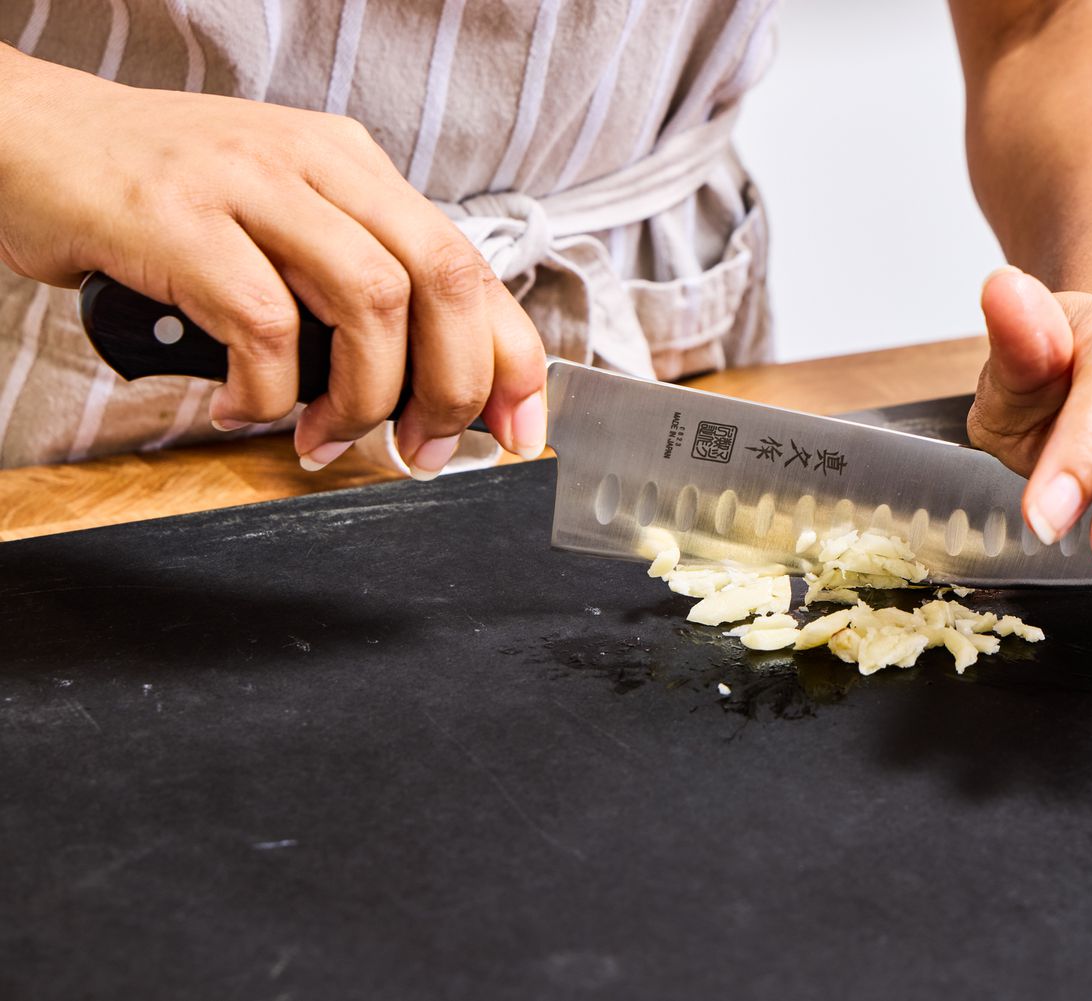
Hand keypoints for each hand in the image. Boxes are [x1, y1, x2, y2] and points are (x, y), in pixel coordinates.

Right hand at [0, 47, 544, 475]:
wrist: (27, 138)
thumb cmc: (160, 201)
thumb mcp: (282, 226)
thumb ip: (351, 288)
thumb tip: (427, 386)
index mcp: (354, 169)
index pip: (470, 265)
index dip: (513, 356)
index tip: (522, 427)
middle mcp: (317, 165)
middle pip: (442, 278)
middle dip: (453, 385)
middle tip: (424, 446)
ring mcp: (251, 184)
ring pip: (371, 300)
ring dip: (364, 394)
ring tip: (323, 433)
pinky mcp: (181, 219)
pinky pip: (264, 323)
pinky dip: (267, 389)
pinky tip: (238, 404)